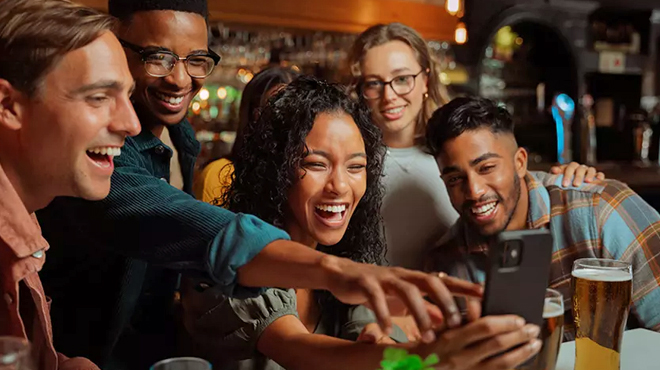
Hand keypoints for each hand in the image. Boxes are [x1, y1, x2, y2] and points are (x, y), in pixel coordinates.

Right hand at [320, 256, 482, 343]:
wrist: (342, 275)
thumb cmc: (377, 288)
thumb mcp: (404, 299)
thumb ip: (426, 307)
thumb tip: (449, 320)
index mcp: (415, 279)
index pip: (446, 281)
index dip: (465, 287)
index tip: (486, 295)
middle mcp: (403, 275)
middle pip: (430, 282)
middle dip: (445, 302)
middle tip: (455, 324)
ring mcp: (384, 277)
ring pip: (406, 290)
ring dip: (419, 313)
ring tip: (425, 335)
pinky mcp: (365, 282)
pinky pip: (376, 297)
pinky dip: (383, 314)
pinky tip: (387, 330)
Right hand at [422, 315, 541, 369]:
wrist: (417, 369)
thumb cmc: (430, 346)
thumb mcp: (440, 328)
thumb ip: (461, 317)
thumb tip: (478, 304)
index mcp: (451, 339)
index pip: (484, 328)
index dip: (505, 322)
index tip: (519, 319)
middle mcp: (460, 357)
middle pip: (497, 346)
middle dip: (519, 336)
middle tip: (533, 329)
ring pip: (502, 364)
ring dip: (522, 353)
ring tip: (534, 344)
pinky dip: (513, 366)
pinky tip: (522, 360)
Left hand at [550, 161, 604, 186]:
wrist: (570, 188)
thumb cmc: (562, 183)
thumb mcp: (557, 179)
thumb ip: (555, 174)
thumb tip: (554, 170)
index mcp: (570, 168)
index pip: (570, 168)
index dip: (567, 175)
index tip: (565, 184)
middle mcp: (580, 168)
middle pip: (580, 169)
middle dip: (578, 177)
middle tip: (575, 185)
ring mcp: (589, 172)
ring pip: (591, 170)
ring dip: (589, 175)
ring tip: (587, 182)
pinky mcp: (597, 176)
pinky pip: (600, 174)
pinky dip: (600, 176)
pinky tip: (599, 180)